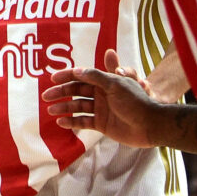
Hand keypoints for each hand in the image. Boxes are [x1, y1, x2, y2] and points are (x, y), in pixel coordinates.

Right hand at [41, 48, 162, 147]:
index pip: (81, 76)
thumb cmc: (135, 101)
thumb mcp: (116, 84)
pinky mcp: (101, 124)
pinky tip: (61, 122)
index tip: (53, 78)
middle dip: (61, 92)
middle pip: (76, 91)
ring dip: (64, 107)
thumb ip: (96, 76)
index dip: (67, 76)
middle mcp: (100, 94)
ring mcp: (100, 109)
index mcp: (104, 81)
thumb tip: (77, 70)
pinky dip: (72, 122)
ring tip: (51, 110)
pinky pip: (83, 122)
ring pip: (77, 106)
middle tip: (46, 96)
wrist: (150, 125)